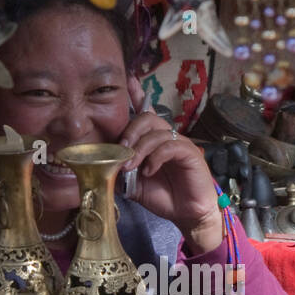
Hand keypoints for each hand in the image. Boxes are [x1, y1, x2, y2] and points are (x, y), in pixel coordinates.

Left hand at [120, 75, 222, 254]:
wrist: (187, 214)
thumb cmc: (163, 197)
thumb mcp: (134, 184)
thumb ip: (122, 171)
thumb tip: (105, 162)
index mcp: (152, 141)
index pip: (144, 112)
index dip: (137, 95)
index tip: (128, 80)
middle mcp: (165, 137)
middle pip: (146, 118)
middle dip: (129, 131)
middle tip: (120, 150)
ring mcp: (178, 143)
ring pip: (156, 131)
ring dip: (139, 148)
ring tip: (131, 167)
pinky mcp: (189, 153)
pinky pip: (169, 146)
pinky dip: (155, 157)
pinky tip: (148, 171)